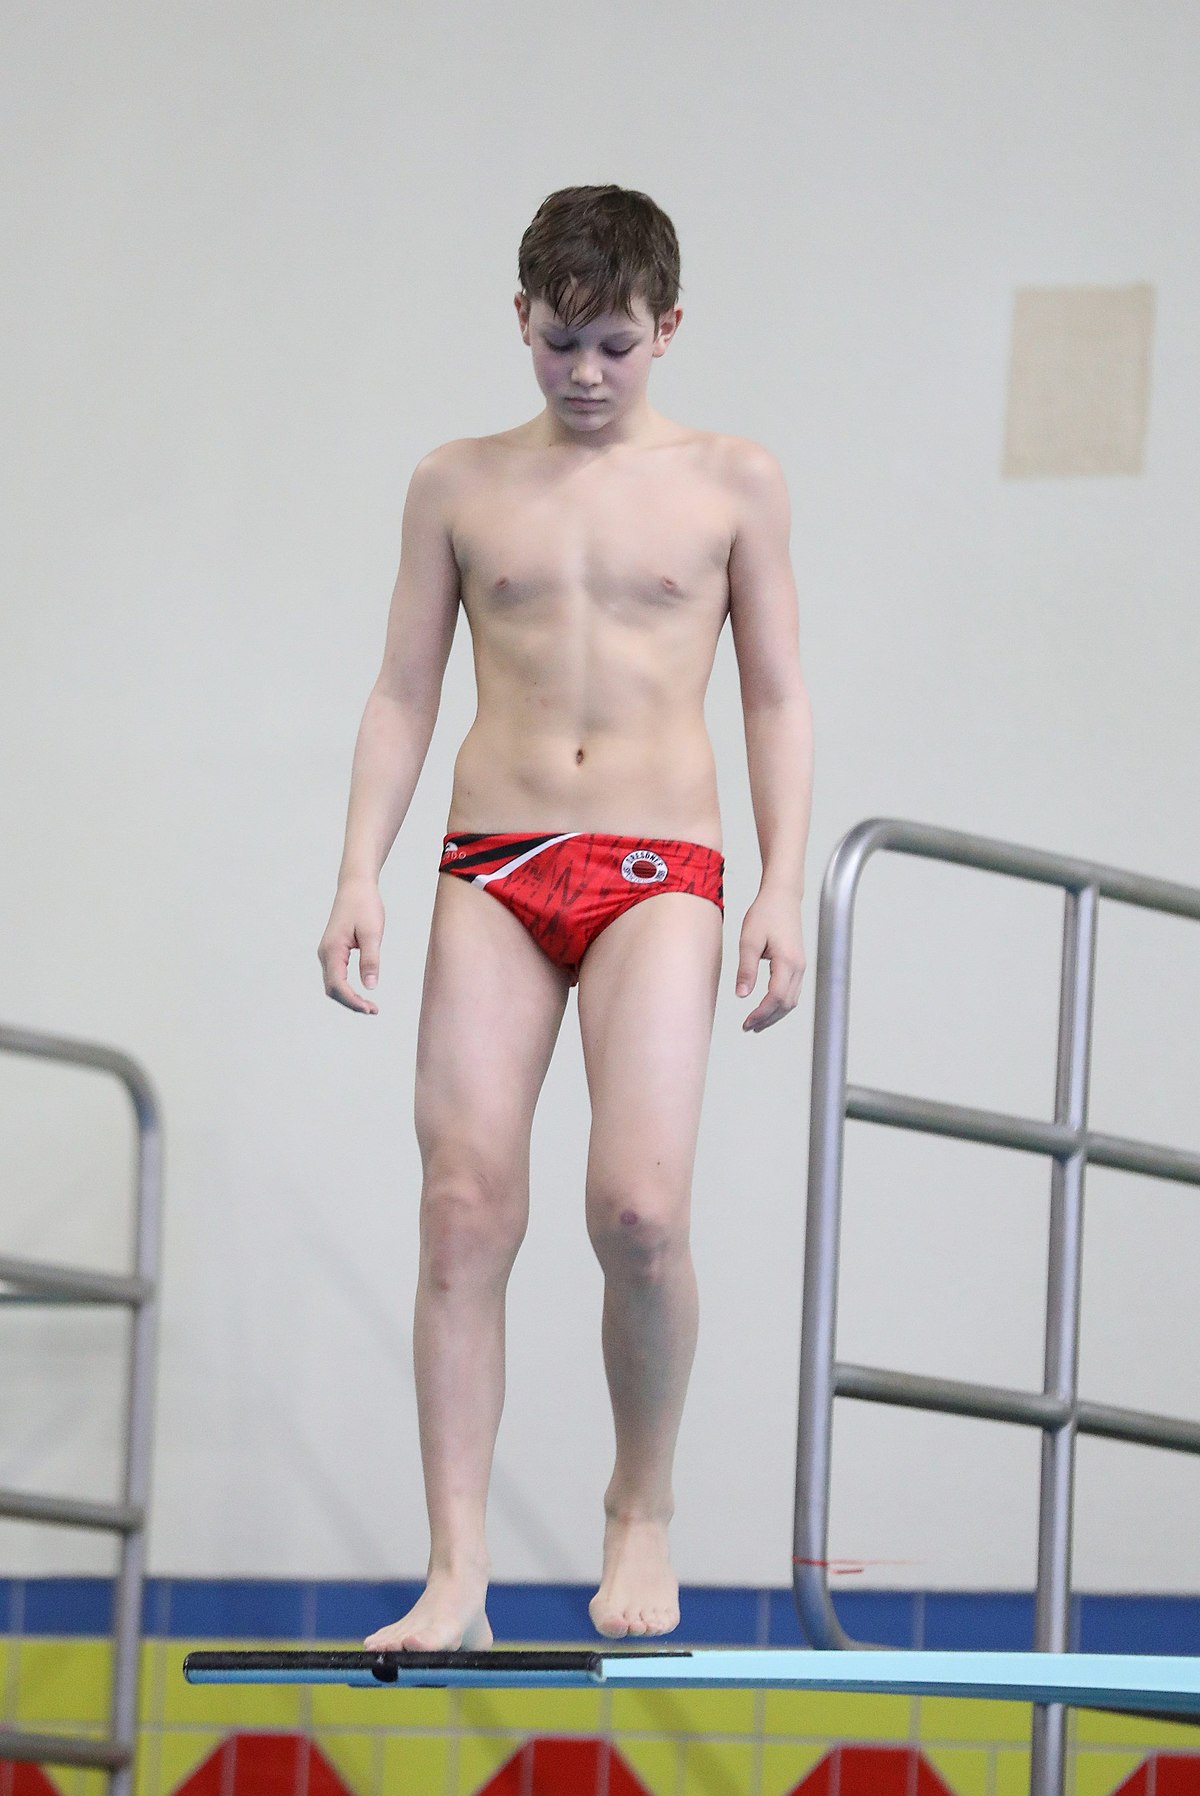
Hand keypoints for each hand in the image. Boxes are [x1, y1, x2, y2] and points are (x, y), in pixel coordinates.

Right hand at [318, 877, 384, 1013]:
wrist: (355, 886)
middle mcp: (325, 954)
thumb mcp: (372, 933)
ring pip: (333, 984)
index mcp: (332, 950)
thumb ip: (370, 960)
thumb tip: (370, 987)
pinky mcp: (333, 951)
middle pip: (332, 989)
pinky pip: (336, 976)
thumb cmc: (365, 906)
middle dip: (351, 1003)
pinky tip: (361, 992)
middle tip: (374, 1010)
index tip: (370, 1009)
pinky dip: (347, 988)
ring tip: (370, 1006)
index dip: (352, 1001)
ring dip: (349, 997)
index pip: (338, 985)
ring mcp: (327, 953)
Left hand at [735, 889, 805, 1031]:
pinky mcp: (798, 963)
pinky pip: (792, 991)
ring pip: (792, 1000)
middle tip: (748, 1027)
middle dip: (767, 1019)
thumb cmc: (765, 913)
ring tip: (756, 1022)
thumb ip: (746, 969)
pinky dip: (780, 1003)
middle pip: (786, 1004)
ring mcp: (801, 966)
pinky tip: (767, 1006)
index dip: (761, 1014)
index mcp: (787, 961)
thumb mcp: (749, 940)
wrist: (782, 896)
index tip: (746, 1022)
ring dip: (775, 1014)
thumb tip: (741, 995)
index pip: (776, 997)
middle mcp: (799, 966)